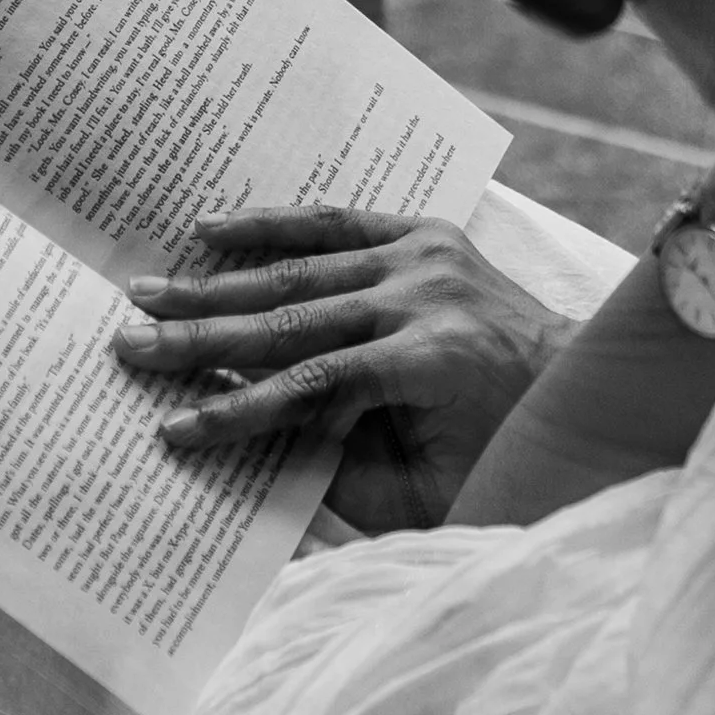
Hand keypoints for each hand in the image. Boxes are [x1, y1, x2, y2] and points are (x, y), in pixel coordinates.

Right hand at [112, 208, 579, 531]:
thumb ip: (343, 475)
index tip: (173, 432)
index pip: (310, 388)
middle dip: (201, 338)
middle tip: (128, 345)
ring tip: (146, 292)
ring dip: (216, 284)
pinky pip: (336, 220)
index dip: (237, 414)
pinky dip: (270, 225)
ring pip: (300, 270)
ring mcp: (426, 257)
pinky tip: (209, 228)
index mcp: (433, 362)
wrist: (586, 393)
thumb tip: (246, 459)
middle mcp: (425, 298)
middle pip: (290, 320)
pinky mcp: (425, 234)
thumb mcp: (430, 494)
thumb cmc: (506, 461)